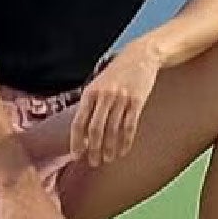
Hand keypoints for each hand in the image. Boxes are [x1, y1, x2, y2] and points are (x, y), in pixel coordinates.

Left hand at [70, 41, 161, 168]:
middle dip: (93, 149)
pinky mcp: (137, 101)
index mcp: (90, 93)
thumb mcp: (97, 84)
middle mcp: (104, 96)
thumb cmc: (117, 73)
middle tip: (94, 162)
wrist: (140, 56)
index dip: (76, 141)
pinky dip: (125, 142)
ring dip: (109, 148)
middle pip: (95, 129)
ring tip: (108, 159)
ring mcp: (121, 98)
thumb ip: (90, 104)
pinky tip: (123, 151)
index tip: (77, 156)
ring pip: (112, 130)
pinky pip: (130, 126)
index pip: (79, 122)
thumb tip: (82, 131)